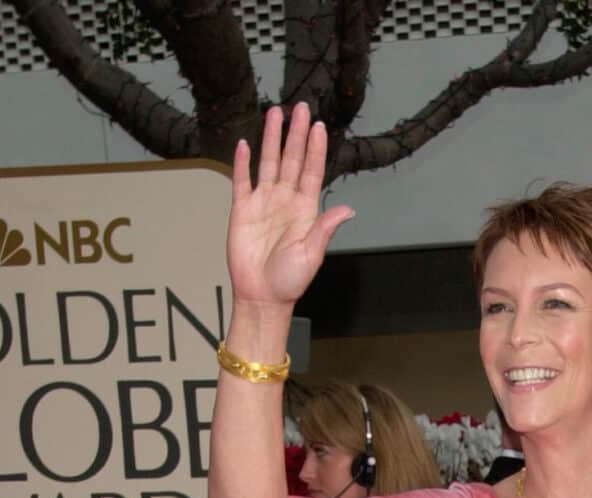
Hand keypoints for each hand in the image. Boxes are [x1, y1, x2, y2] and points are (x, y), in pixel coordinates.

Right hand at [228, 104, 353, 310]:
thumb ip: (326, 228)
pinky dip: (243, 162)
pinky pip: (242, 180)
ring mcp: (264, 203)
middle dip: (296, 133)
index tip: (318, 126)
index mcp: (305, 210)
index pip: (311, 171)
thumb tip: (349, 210)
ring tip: (275, 113)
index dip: (315, 148)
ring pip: (268, 162)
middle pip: (291, 159)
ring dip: (272, 138)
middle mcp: (285, 201)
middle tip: (300, 107)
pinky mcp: (242, 210)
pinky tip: (245, 144)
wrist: (261, 297)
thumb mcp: (312, 255)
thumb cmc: (289, 282)